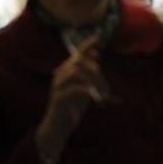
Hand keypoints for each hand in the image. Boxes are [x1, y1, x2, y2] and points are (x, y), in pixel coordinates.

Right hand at [35, 34, 108, 163]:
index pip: (77, 54)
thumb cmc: (73, 106)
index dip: (87, 44)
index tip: (98, 36)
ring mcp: (57, 85)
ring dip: (92, 81)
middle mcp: (60, 75)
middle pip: (79, 62)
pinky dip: (87, 91)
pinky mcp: (58, 97)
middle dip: (95, 71)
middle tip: (104, 87)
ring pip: (76, 72)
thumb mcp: (85, 86)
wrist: (59, 127)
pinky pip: (75, 88)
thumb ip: (90, 72)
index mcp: (66, 70)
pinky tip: (94, 98)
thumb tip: (96, 53)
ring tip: (99, 94)